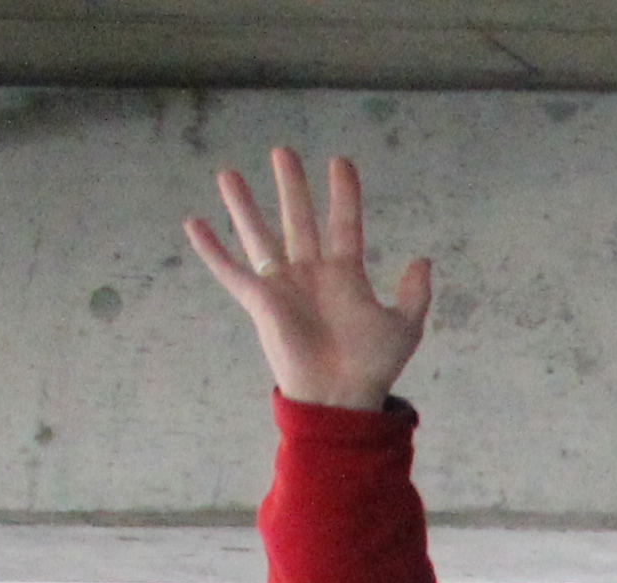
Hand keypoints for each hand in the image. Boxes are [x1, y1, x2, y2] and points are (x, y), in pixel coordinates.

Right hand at [182, 149, 430, 413]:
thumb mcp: (404, 327)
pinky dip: (211, 249)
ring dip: (244, 206)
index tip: (340, 162)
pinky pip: (229, 271)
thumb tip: (423, 260)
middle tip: (283, 151)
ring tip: (229, 174)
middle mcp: (311, 273)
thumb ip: (415, 294)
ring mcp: (283, 285)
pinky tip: (194, 223)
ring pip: (260, 236)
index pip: (344, 224)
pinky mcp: (260, 302)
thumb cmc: (372, 365)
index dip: (344, 194)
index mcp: (346, 275)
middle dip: (291, 186)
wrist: (342, 397)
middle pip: (298, 219)